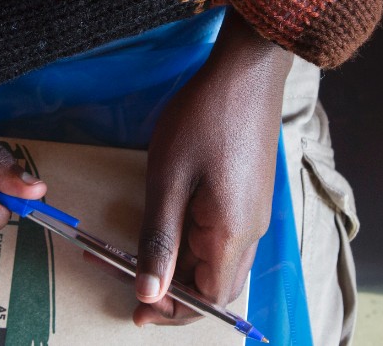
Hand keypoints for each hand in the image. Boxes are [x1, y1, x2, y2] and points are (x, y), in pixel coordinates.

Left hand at [133, 11, 290, 325]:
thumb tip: (150, 295)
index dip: (173, 311)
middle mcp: (250, 231)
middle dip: (174, 294)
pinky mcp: (248, 195)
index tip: (136, 308)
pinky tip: (164, 228)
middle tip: (130, 283)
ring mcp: (253, 212)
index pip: (210, 300)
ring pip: (218, 262)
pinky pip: (222, 237)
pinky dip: (192, 245)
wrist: (246, 72)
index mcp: (232, 234)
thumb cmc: (204, 119)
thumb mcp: (169, 181)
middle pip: (217, 286)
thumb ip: (159, 240)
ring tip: (138, 258)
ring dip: (181, 268)